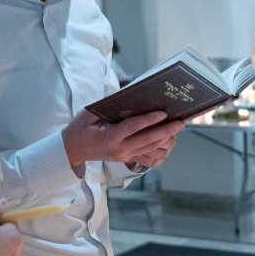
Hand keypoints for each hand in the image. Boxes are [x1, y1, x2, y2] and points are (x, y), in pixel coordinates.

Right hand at [62, 109, 184, 168]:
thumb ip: (108, 105)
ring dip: (166, 140)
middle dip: (166, 131)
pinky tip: (168, 142)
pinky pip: (149, 159)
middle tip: (180, 122)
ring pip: (152, 150)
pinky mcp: (128, 160)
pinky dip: (161, 152)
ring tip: (177, 129)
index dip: (149, 120)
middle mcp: (120, 149)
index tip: (163, 112)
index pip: (133, 128)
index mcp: (109, 137)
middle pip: (148, 140)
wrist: (73, 149)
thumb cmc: (82, 128)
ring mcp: (125, 157)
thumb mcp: (89, 113)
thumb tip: (129, 95)